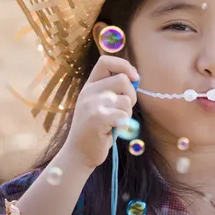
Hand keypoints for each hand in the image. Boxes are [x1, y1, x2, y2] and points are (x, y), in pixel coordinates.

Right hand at [62, 55, 138, 170]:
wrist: (79, 154)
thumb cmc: (97, 128)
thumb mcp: (101, 104)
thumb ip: (113, 90)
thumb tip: (135, 77)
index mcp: (90, 85)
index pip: (106, 61)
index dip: (124, 65)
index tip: (134, 77)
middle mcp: (89, 92)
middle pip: (123, 80)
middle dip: (131, 95)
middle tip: (123, 110)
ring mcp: (92, 104)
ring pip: (126, 99)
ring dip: (127, 112)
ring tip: (116, 122)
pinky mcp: (98, 118)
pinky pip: (124, 114)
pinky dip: (124, 124)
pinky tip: (114, 130)